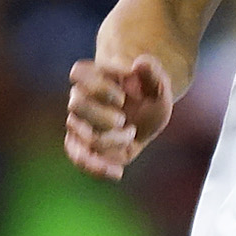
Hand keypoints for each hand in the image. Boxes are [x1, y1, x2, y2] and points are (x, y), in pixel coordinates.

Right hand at [65, 53, 173, 180]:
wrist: (145, 115)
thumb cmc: (149, 96)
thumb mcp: (159, 85)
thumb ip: (153, 73)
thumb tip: (140, 63)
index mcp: (94, 77)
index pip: (78, 72)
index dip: (98, 83)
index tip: (123, 93)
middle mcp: (80, 99)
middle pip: (76, 103)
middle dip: (102, 115)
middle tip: (123, 119)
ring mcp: (79, 123)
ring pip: (81, 132)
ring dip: (110, 139)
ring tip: (130, 134)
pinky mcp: (83, 146)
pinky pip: (78, 157)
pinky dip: (96, 167)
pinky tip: (117, 173)